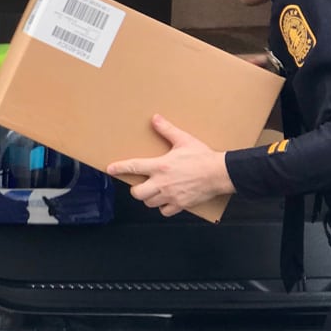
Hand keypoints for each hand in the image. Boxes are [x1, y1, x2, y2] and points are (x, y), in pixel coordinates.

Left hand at [104, 115, 233, 217]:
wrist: (220, 173)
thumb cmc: (202, 157)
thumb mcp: (184, 140)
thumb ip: (167, 130)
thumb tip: (155, 118)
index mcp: (160, 166)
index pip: (133, 167)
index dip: (119, 168)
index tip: (110, 169)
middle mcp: (162, 183)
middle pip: (137, 193)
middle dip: (136, 189)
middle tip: (140, 184)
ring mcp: (171, 195)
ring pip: (149, 203)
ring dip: (149, 198)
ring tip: (154, 191)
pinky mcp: (180, 204)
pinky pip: (165, 211)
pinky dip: (164, 207)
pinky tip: (167, 200)